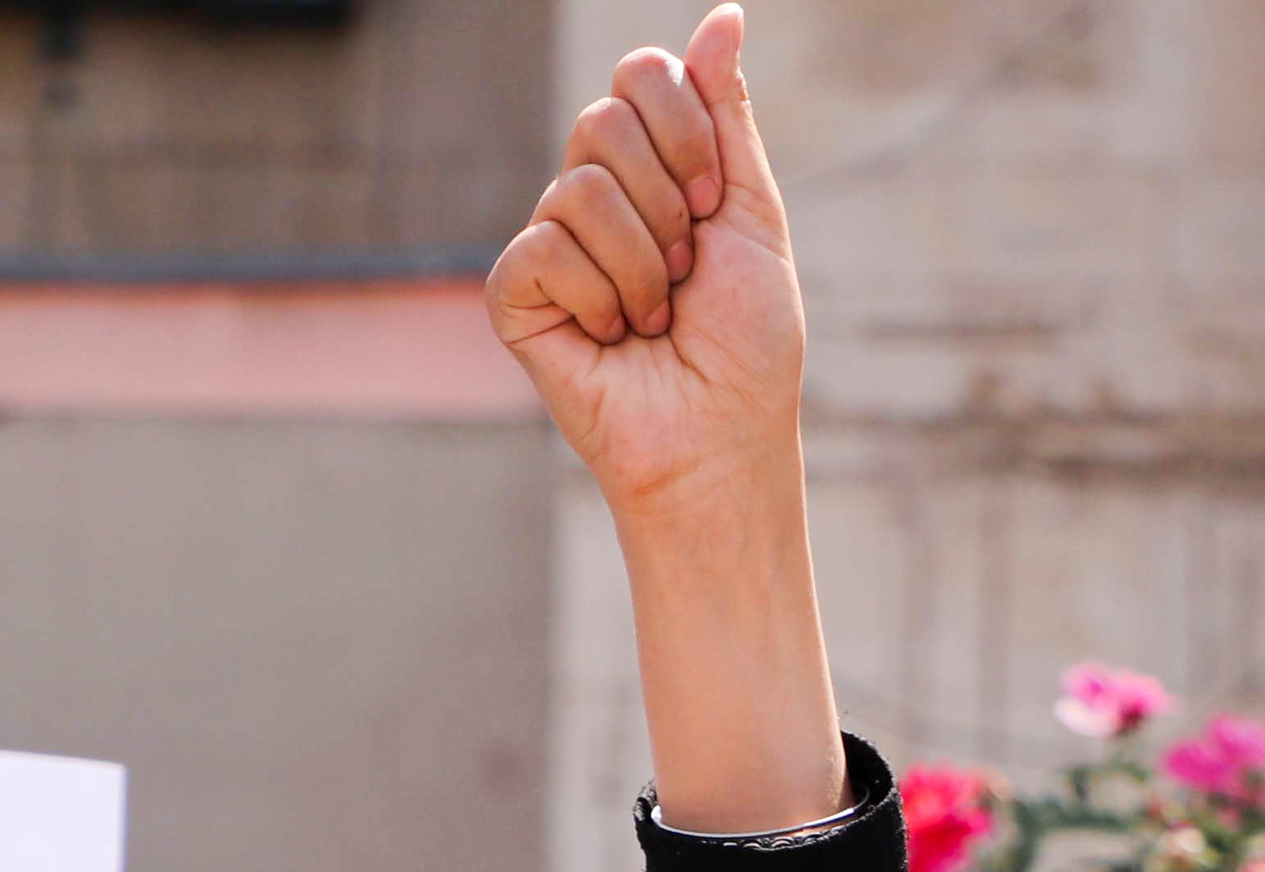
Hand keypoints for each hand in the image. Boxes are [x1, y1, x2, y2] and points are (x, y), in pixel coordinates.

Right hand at [494, 10, 801, 523]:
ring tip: (656, 318)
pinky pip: (543, 247)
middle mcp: (592, 192)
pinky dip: (597, 297)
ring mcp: (549, 241)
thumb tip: (724, 13)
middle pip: (603, 119)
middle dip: (666, 203)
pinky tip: (613, 338)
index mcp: (650, 163)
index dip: (683, 128)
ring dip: (643, 265)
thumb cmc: (747, 342)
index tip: (711, 204)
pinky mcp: (514, 294)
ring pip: (579, 189)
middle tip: (686, 270)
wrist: (721, 436)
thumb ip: (728, 114)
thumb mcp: (750, 211)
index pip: (640, 75)